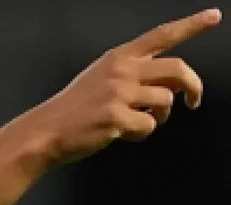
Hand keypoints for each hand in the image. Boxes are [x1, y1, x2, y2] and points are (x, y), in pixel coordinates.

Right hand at [31, 8, 220, 164]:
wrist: (45, 131)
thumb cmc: (74, 109)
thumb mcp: (101, 78)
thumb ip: (133, 75)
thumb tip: (168, 89)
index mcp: (118, 58)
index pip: (162, 35)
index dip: (191, 25)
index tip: (214, 16)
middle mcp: (121, 71)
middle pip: (177, 70)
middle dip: (193, 86)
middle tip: (193, 101)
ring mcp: (119, 94)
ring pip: (166, 101)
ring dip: (161, 116)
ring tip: (142, 121)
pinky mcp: (117, 118)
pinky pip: (149, 127)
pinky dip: (141, 133)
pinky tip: (122, 133)